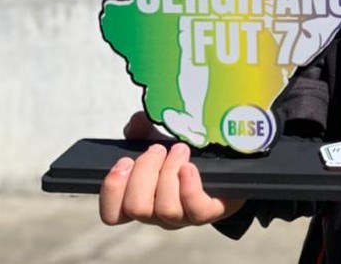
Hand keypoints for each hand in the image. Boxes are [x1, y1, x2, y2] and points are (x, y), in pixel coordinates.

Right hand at [98, 112, 245, 227]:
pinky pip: (196, 209)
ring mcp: (184, 216)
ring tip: (180, 150)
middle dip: (144, 172)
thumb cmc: (189, 154)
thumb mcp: (162, 138)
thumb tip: (135, 123)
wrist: (228, 166)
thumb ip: (144, 128)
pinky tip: (189, 167)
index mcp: (141, 200)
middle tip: (158, 149)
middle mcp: (158, 214)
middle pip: (136, 207)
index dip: (112, 190)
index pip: (112, 214)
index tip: (124, 162)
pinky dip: (189, 187)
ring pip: (165, 208)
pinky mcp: (209, 211)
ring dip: (169, 172)